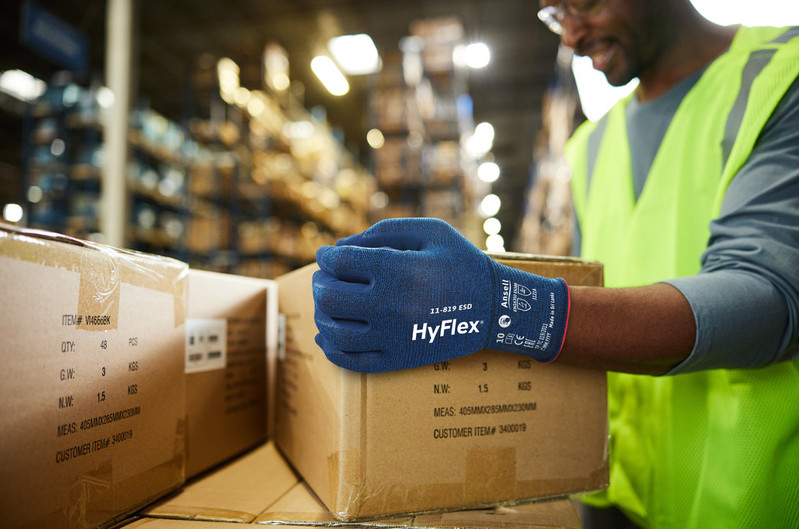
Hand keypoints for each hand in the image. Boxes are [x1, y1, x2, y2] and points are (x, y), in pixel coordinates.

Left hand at [312, 218, 569, 372]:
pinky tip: (327, 335)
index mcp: (399, 271)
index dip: (327, 256)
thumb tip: (339, 248)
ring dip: (321, 314)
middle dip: (321, 284)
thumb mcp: (429, 232)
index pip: (340, 263)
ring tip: (326, 304)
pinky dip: (331, 348)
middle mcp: (391, 306)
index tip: (327, 255)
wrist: (496, 309)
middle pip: (331, 298)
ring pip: (334, 331)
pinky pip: (351, 360)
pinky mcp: (397, 360)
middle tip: (325, 278)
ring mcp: (393, 337)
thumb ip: (382, 232)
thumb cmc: (461, 263)